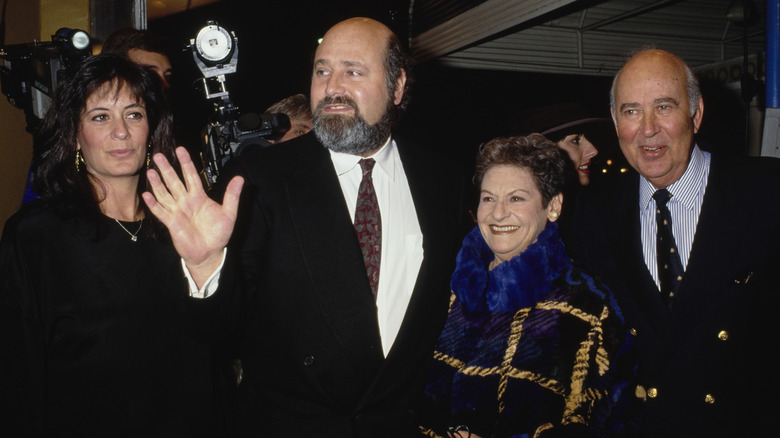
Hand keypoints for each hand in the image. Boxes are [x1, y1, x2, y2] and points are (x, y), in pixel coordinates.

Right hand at [142, 146, 243, 286]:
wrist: (210, 253)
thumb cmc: (218, 234)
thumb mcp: (229, 213)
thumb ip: (232, 195)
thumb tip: (239, 179)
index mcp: (199, 197)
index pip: (191, 176)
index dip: (186, 163)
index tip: (181, 150)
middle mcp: (186, 202)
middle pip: (175, 182)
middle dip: (167, 169)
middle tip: (159, 155)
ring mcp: (178, 212)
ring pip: (165, 194)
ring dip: (158, 184)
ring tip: (151, 171)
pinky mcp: (172, 223)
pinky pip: (161, 212)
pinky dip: (153, 204)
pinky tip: (146, 195)